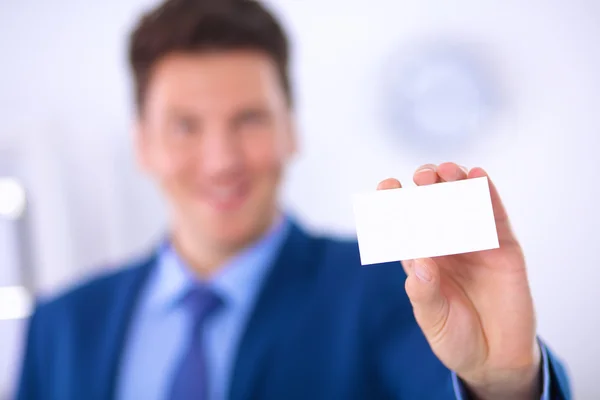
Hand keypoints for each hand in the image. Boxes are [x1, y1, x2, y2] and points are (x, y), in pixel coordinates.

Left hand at [377, 163, 541, 399]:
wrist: (496, 357)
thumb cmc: (456, 337)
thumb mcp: (434, 319)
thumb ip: (425, 292)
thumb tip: (420, 261)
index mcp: (420, 258)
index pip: (404, 225)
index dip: (394, 204)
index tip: (387, 185)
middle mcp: (445, 244)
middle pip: (433, 205)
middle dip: (426, 186)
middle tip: (422, 177)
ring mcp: (474, 242)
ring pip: (463, 202)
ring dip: (455, 183)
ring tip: (447, 171)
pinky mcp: (503, 246)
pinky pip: (494, 215)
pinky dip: (488, 194)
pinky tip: (479, 177)